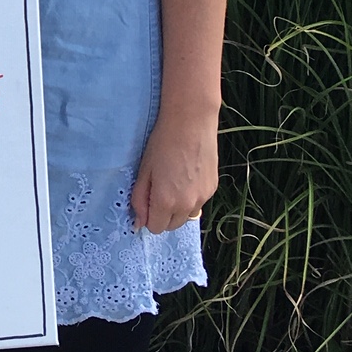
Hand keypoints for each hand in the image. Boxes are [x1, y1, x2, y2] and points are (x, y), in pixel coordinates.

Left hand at [130, 108, 217, 233]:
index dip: (148, 216)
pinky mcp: (213, 189)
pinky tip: (186, 176)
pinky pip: (198, 203)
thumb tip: (138, 223)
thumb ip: (139, 200)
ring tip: (173, 182)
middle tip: (157, 190)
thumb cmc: (162, 143)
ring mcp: (203, 198)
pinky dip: (190, 197)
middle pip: (171, 226)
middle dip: (162, 215)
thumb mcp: (144, 171)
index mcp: (166, 201)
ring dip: (178, 208)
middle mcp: (187, 204)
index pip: (155, 228)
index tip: (146, 200)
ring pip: (186, 216)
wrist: (191, 123)